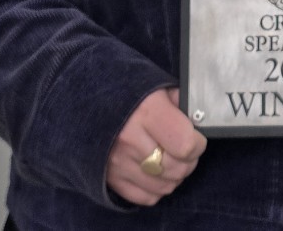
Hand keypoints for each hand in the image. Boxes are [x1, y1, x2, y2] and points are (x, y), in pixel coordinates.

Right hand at [106, 88, 206, 205]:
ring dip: (175, 175)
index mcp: (146, 111)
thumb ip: (178, 101)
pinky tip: (156, 170)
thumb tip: (199, 119)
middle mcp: (130, 139)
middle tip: (186, 148)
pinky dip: (158, 187)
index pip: (185, 144)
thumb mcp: (155, 85)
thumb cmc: (126, 89)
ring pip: (164, 186)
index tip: (196, 136)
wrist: (83, 100)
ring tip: (171, 157)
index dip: (197, 143)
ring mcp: (118, 163)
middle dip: (189, 160)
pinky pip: (146, 197)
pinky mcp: (110, 178)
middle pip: (176, 168)